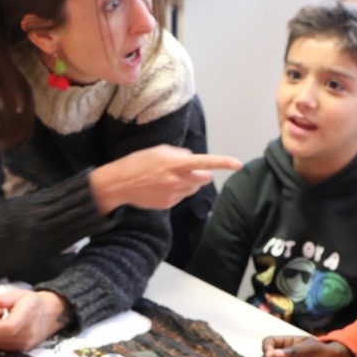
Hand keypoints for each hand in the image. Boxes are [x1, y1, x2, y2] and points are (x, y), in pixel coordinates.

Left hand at [0, 289, 70, 351]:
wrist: (52, 314)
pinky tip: (6, 327)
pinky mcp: (23, 349)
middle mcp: (27, 333)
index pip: (6, 327)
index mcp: (28, 315)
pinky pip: (1, 346)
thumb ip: (6, 298)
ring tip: (3, 318)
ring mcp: (26, 343)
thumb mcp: (20, 294)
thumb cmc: (33, 302)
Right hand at [90, 145, 240, 213]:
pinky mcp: (169, 205)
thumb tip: (191, 158)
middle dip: (201, 174)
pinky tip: (161, 188)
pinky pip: (181, 197)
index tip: (238, 164)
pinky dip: (176, 192)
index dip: (223, 163)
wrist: (118, 184)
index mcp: (175, 163)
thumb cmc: (137, 163)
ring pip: (193, 189)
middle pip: (204, 178)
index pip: (205, 162)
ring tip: (168, 179)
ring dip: (188, 183)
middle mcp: (177, 179)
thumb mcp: (158, 151)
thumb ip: (178, 154)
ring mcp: (173, 194)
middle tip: (186, 170)